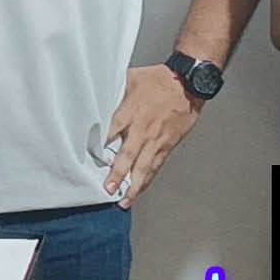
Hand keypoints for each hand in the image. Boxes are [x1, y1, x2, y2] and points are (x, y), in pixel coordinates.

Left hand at [103, 64, 205, 209]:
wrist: (188, 84)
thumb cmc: (159, 79)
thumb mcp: (131, 78)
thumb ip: (116, 92)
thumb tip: (98, 94)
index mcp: (132, 111)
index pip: (112, 131)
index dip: (102, 146)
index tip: (92, 160)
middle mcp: (143, 129)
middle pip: (128, 155)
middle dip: (117, 174)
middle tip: (108, 189)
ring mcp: (156, 139)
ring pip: (144, 166)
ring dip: (134, 185)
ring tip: (124, 201)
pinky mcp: (167, 145)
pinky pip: (156, 165)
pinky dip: (147, 179)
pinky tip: (140, 190)